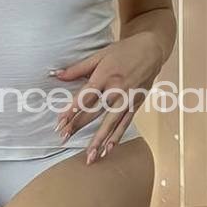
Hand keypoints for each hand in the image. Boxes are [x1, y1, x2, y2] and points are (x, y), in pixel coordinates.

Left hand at [51, 32, 162, 162]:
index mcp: (105, 76)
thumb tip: (55, 74)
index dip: (71, 111)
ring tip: (89, 156)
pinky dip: (116, 137)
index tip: (59, 123)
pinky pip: (125, 124)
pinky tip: (108, 150)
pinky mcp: (136, 105)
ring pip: (110, 123)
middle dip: (78, 126)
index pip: (84, 97)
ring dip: (99, 140)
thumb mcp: (99, 55)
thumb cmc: (123, 51)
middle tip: (64, 138)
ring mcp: (127, 99)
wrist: (151, 50)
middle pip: (94, 112)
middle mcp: (117, 89)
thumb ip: (77, 68)